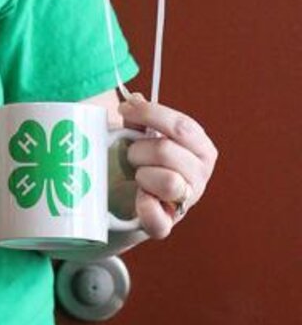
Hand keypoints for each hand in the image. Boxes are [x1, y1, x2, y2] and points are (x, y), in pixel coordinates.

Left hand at [118, 93, 217, 239]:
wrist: (123, 199)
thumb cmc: (139, 158)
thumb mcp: (141, 134)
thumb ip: (139, 118)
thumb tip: (134, 99)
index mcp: (200, 148)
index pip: (182, 126)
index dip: (150, 114)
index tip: (124, 109)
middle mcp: (200, 175)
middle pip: (167, 151)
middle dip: (139, 149)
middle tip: (130, 154)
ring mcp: (186, 202)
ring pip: (168, 182)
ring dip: (142, 174)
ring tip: (136, 175)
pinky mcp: (166, 225)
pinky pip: (157, 218)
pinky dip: (144, 206)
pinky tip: (138, 197)